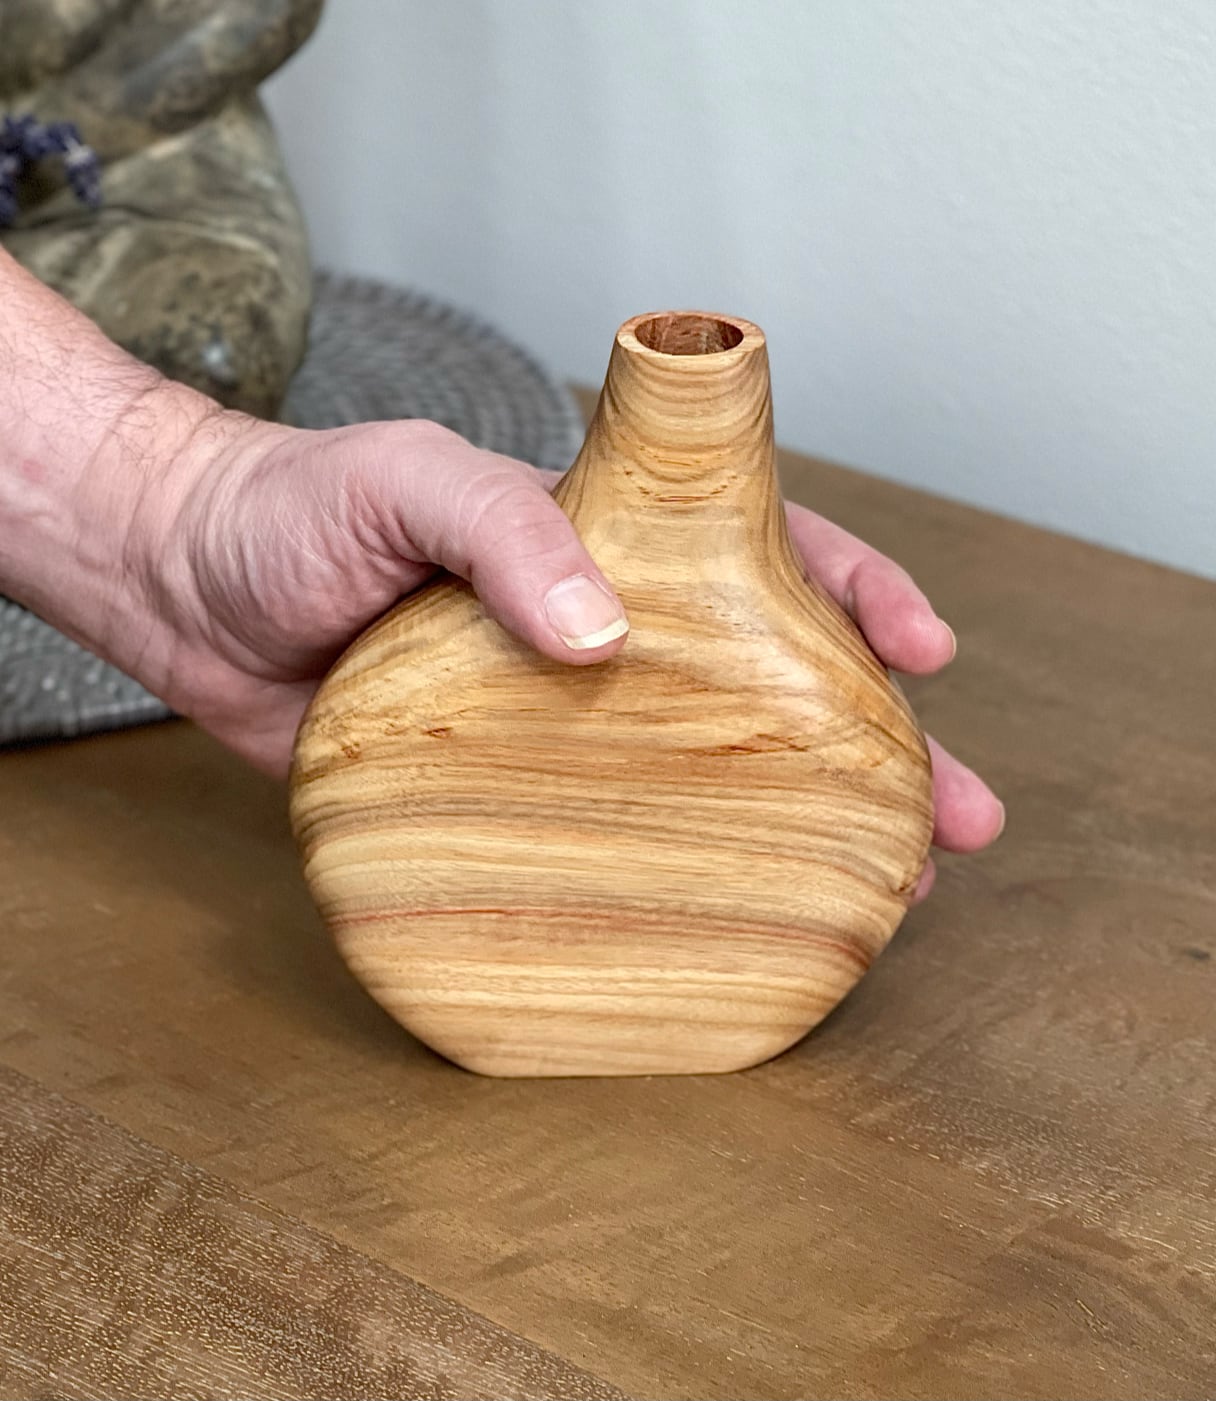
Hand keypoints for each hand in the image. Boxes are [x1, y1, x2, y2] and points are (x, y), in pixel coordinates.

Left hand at [142, 412, 1001, 898]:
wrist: (179, 590)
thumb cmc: (291, 512)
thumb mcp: (403, 481)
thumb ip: (502, 528)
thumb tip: (605, 635)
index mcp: (607, 543)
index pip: (763, 554)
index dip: (855, 594)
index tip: (924, 651)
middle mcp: (603, 636)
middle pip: (770, 686)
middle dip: (873, 748)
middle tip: (952, 820)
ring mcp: (555, 724)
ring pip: (707, 775)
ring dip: (798, 829)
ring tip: (883, 891)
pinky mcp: (495, 797)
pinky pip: (604, 840)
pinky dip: (673, 881)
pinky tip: (718, 928)